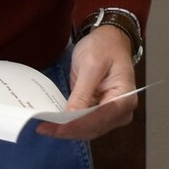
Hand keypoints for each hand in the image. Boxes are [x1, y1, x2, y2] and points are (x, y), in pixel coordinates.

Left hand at [41, 25, 138, 140]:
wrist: (109, 39)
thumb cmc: (104, 47)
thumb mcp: (91, 65)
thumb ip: (82, 93)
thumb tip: (71, 116)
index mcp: (125, 98)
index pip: (100, 118)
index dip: (77, 125)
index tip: (56, 128)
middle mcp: (121, 111)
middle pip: (94, 128)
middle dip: (69, 130)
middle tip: (43, 127)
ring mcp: (111, 113)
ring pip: (88, 129)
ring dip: (67, 129)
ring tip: (45, 126)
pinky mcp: (100, 111)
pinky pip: (85, 122)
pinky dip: (69, 123)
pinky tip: (53, 122)